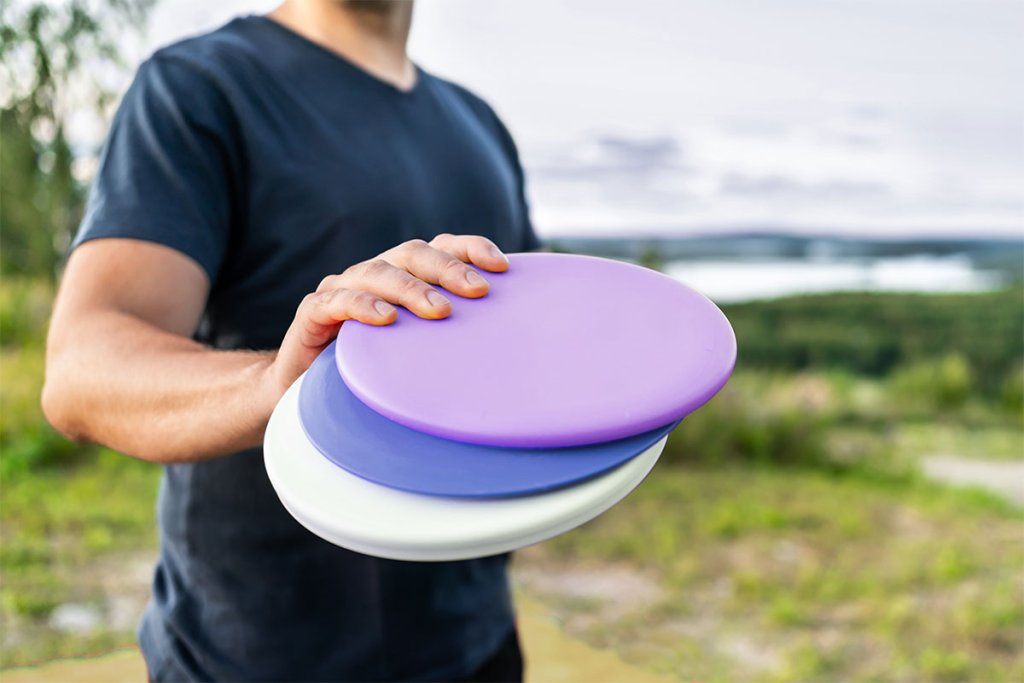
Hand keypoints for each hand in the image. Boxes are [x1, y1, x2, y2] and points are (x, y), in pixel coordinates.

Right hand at [266, 234, 509, 398]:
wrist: (307, 394)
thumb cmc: (376, 371)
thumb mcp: (421, 353)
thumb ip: (454, 341)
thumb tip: (512, 349)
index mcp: (404, 276)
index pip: (440, 247)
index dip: (470, 249)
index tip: (502, 267)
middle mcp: (374, 274)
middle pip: (413, 254)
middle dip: (448, 268)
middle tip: (479, 291)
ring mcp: (342, 290)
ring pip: (377, 272)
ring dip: (410, 288)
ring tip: (440, 311)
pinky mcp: (313, 312)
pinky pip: (336, 301)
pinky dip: (361, 305)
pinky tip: (385, 318)